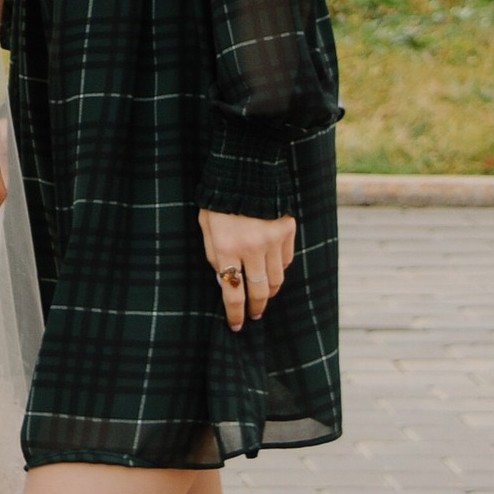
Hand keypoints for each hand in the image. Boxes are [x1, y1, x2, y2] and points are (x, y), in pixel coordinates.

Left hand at [197, 208, 294, 326]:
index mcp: (227, 247)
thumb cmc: (218, 199)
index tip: (236, 325)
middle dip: (255, 308)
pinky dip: (279, 270)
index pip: (233, 292)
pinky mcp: (287, 230)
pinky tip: (271, 272)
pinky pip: (286, 260)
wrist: (244, 169)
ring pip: (276, 279)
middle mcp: (252, 248)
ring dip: (268, 292)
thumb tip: (225, 279)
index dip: (235, 313)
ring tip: (263, 297)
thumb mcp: (206, 226)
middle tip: (253, 315)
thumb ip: (215, 255)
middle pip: (259, 291)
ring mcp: (273, 240)